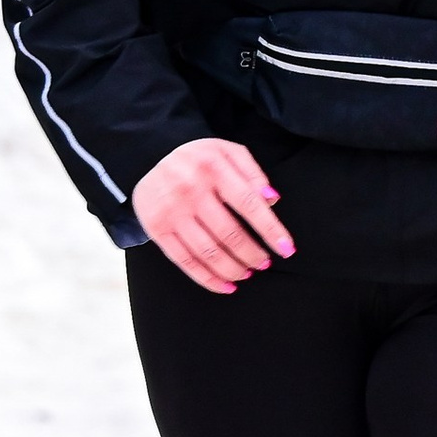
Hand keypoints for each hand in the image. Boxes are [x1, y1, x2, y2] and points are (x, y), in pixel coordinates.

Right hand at [132, 138, 293, 292]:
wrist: (149, 156)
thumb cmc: (200, 159)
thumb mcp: (228, 151)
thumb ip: (253, 172)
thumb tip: (272, 200)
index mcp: (213, 167)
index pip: (249, 204)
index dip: (271, 230)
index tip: (287, 250)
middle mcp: (190, 189)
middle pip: (229, 233)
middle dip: (253, 255)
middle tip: (265, 263)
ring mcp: (171, 211)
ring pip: (208, 251)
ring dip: (233, 269)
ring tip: (248, 274)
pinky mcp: (156, 228)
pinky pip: (185, 261)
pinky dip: (208, 278)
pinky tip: (226, 286)